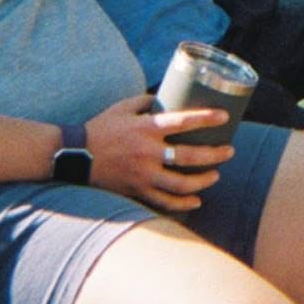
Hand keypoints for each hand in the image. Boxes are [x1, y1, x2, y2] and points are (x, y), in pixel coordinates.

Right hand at [86, 95, 233, 211]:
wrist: (74, 156)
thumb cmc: (101, 128)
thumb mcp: (123, 107)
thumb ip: (148, 101)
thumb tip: (169, 99)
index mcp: (146, 128)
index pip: (183, 121)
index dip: (207, 119)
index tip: (225, 117)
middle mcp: (147, 152)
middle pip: (189, 157)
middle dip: (214, 155)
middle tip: (229, 151)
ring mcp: (142, 175)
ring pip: (181, 184)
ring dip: (203, 181)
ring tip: (215, 175)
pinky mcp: (137, 191)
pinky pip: (165, 202)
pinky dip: (183, 203)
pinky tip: (196, 200)